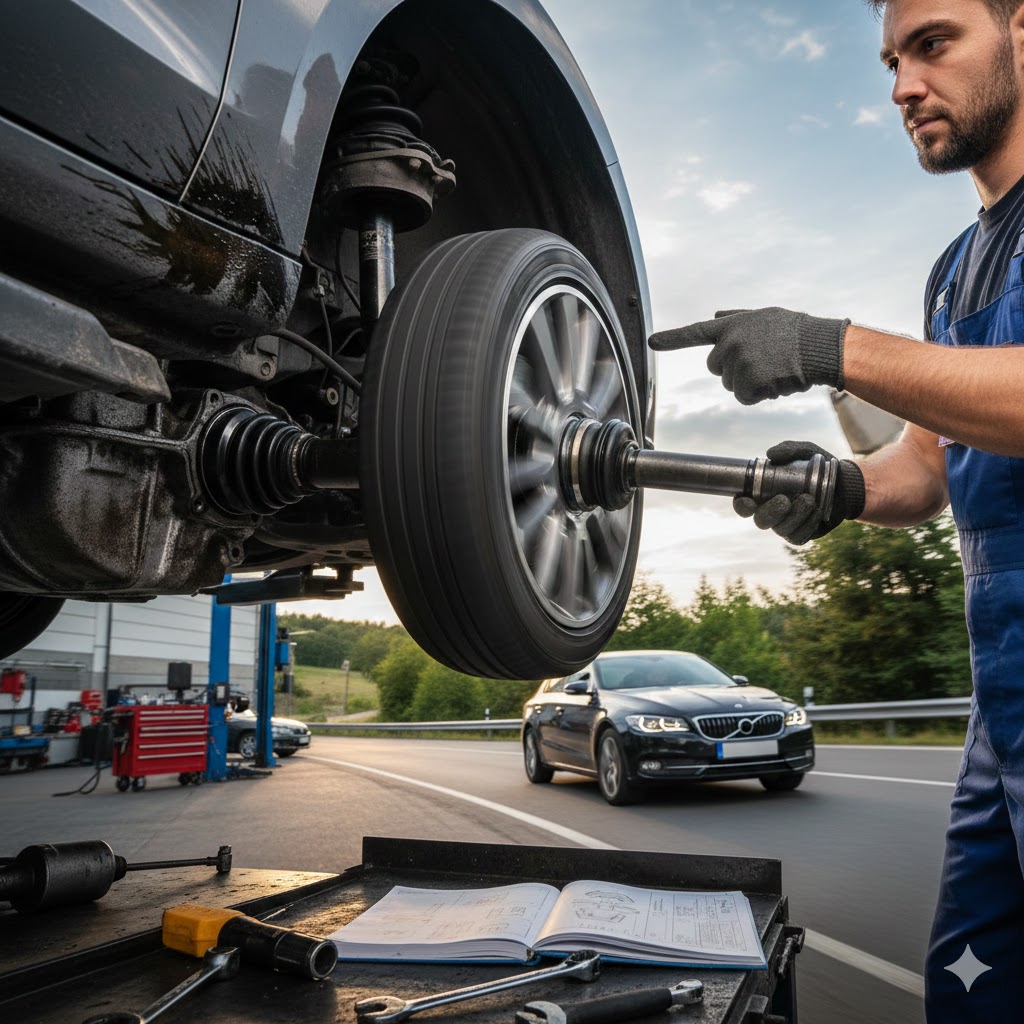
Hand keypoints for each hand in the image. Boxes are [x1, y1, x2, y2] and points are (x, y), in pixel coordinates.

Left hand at [649, 307, 848, 404]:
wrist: (820, 346)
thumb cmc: (795, 331)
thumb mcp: (763, 317)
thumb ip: (735, 319)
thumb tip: (713, 318)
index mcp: (731, 326)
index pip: (695, 333)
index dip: (672, 338)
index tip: (651, 342)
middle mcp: (729, 344)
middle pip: (715, 368)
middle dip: (733, 369)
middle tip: (762, 360)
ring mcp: (738, 363)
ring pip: (731, 386)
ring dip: (750, 383)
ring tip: (774, 367)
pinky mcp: (749, 382)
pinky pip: (745, 398)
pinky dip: (759, 395)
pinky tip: (776, 380)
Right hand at [734, 440, 865, 544]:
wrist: (845, 484)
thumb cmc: (820, 467)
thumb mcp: (807, 451)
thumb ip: (790, 448)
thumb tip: (770, 455)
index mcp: (764, 494)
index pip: (744, 504)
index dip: (742, 505)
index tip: (750, 500)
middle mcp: (771, 511)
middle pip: (760, 520)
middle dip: (770, 512)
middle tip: (785, 500)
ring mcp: (785, 524)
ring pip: (780, 528)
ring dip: (794, 516)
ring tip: (810, 501)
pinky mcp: (801, 534)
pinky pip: (797, 536)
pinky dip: (806, 525)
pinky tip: (816, 513)